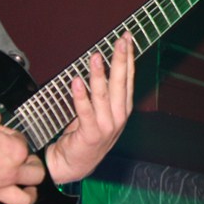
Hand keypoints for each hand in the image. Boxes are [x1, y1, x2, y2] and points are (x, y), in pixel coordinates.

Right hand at [0, 109, 44, 203]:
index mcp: (14, 150)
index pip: (24, 143)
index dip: (15, 139)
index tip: (6, 137)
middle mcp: (12, 173)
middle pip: (36, 174)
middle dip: (34, 170)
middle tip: (27, 167)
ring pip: (25, 200)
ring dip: (27, 196)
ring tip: (25, 192)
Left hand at [45, 32, 134, 183]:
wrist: (75, 164)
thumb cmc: (86, 135)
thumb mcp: (101, 112)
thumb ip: (104, 93)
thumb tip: (102, 65)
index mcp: (124, 108)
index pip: (129, 78)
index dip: (129, 57)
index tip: (127, 39)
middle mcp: (119, 115)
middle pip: (121, 83)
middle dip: (121, 59)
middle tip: (121, 40)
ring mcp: (107, 125)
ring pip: (104, 95)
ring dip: (99, 74)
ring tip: (96, 56)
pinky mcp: (90, 134)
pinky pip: (84, 111)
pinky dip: (81, 96)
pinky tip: (77, 82)